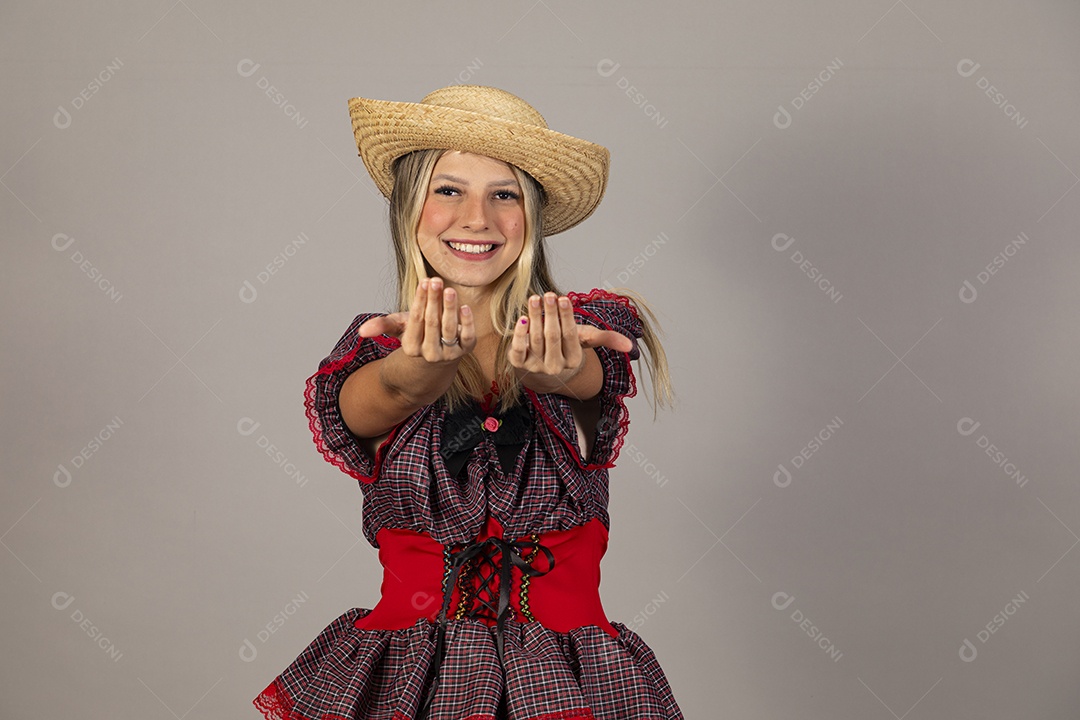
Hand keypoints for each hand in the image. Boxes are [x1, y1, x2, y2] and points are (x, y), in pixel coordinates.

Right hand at [358, 278, 475, 362]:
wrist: (436, 359)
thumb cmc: (416, 335)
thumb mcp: (399, 328)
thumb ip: (382, 325)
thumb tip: (362, 332)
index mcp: (411, 347)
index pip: (416, 320)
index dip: (420, 300)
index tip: (424, 282)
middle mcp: (430, 353)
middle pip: (432, 323)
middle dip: (434, 300)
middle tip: (435, 280)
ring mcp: (449, 353)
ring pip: (449, 329)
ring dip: (450, 308)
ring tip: (449, 290)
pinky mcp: (466, 350)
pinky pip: (468, 337)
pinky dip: (467, 323)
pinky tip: (465, 306)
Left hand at [508, 293, 632, 378]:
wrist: (543, 367)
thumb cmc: (566, 346)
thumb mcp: (586, 340)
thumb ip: (606, 339)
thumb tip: (630, 346)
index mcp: (573, 361)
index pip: (570, 336)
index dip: (566, 317)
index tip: (562, 298)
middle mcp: (554, 367)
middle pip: (552, 337)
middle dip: (550, 314)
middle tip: (548, 294)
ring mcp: (535, 367)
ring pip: (535, 339)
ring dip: (535, 317)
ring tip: (535, 298)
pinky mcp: (518, 364)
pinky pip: (517, 350)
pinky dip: (519, 334)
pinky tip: (522, 318)